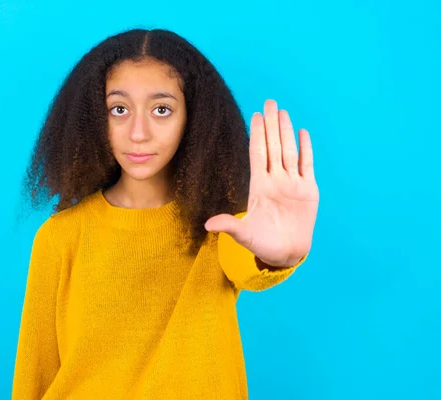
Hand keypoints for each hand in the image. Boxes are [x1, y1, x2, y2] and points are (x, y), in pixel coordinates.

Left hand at [205, 99, 318, 266]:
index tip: (255, 115)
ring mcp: (292, 184)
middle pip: (274, 146)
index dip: (257, 135)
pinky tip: (303, 132)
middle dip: (271, 124)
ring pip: (290, 152)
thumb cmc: (262, 244)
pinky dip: (306, 149)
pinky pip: (307, 165)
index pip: (258, 154)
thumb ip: (228, 226)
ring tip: (283, 112)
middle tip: (270, 101)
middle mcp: (275, 180)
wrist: (285, 253)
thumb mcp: (243, 235)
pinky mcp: (308, 191)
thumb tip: (207, 226)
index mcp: (259, 187)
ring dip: (287, 132)